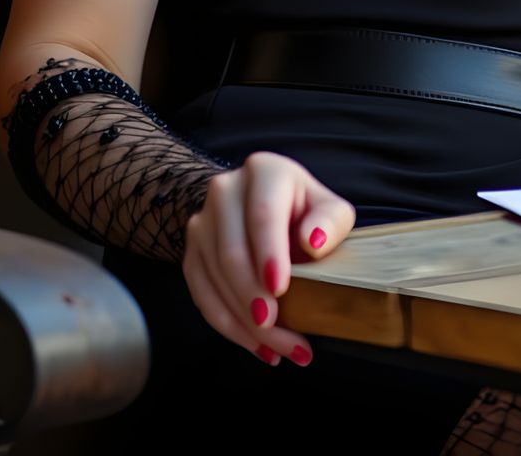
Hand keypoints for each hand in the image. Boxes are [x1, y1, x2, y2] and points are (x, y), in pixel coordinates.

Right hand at [182, 151, 356, 366]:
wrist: (265, 209)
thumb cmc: (305, 213)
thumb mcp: (329, 209)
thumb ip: (329, 221)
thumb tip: (313, 241)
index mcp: (263, 171)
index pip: (262, 212)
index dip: (269, 252)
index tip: (280, 289)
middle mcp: (225, 190)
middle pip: (232, 250)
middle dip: (252, 297)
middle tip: (278, 331)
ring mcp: (202, 221)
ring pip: (214, 277)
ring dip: (244, 322)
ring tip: (279, 349)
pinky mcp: (191, 251)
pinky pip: (201, 294)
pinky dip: (228, 326)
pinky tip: (257, 346)